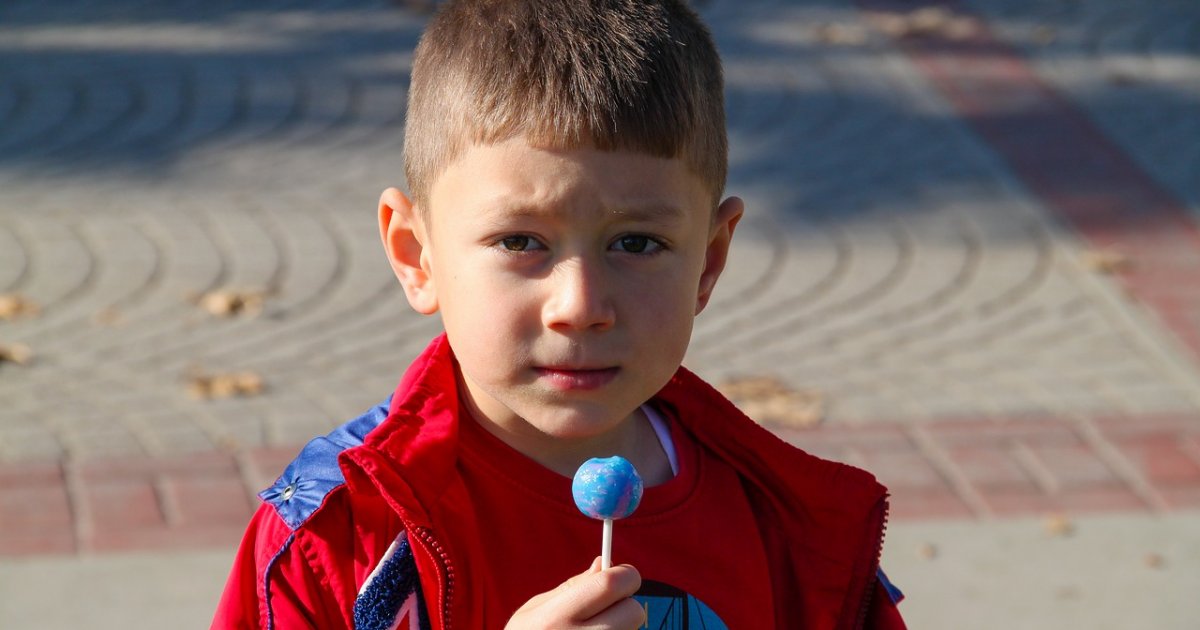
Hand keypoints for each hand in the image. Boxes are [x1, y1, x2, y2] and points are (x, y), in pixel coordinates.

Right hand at [505, 557, 645, 628]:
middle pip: (634, 611)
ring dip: (620, 627)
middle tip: (605, 609)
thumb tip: (604, 564)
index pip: (612, 584)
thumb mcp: (534, 610)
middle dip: (626, 604)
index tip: (620, 577)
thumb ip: (572, 587)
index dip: (624, 575)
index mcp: (557, 618)